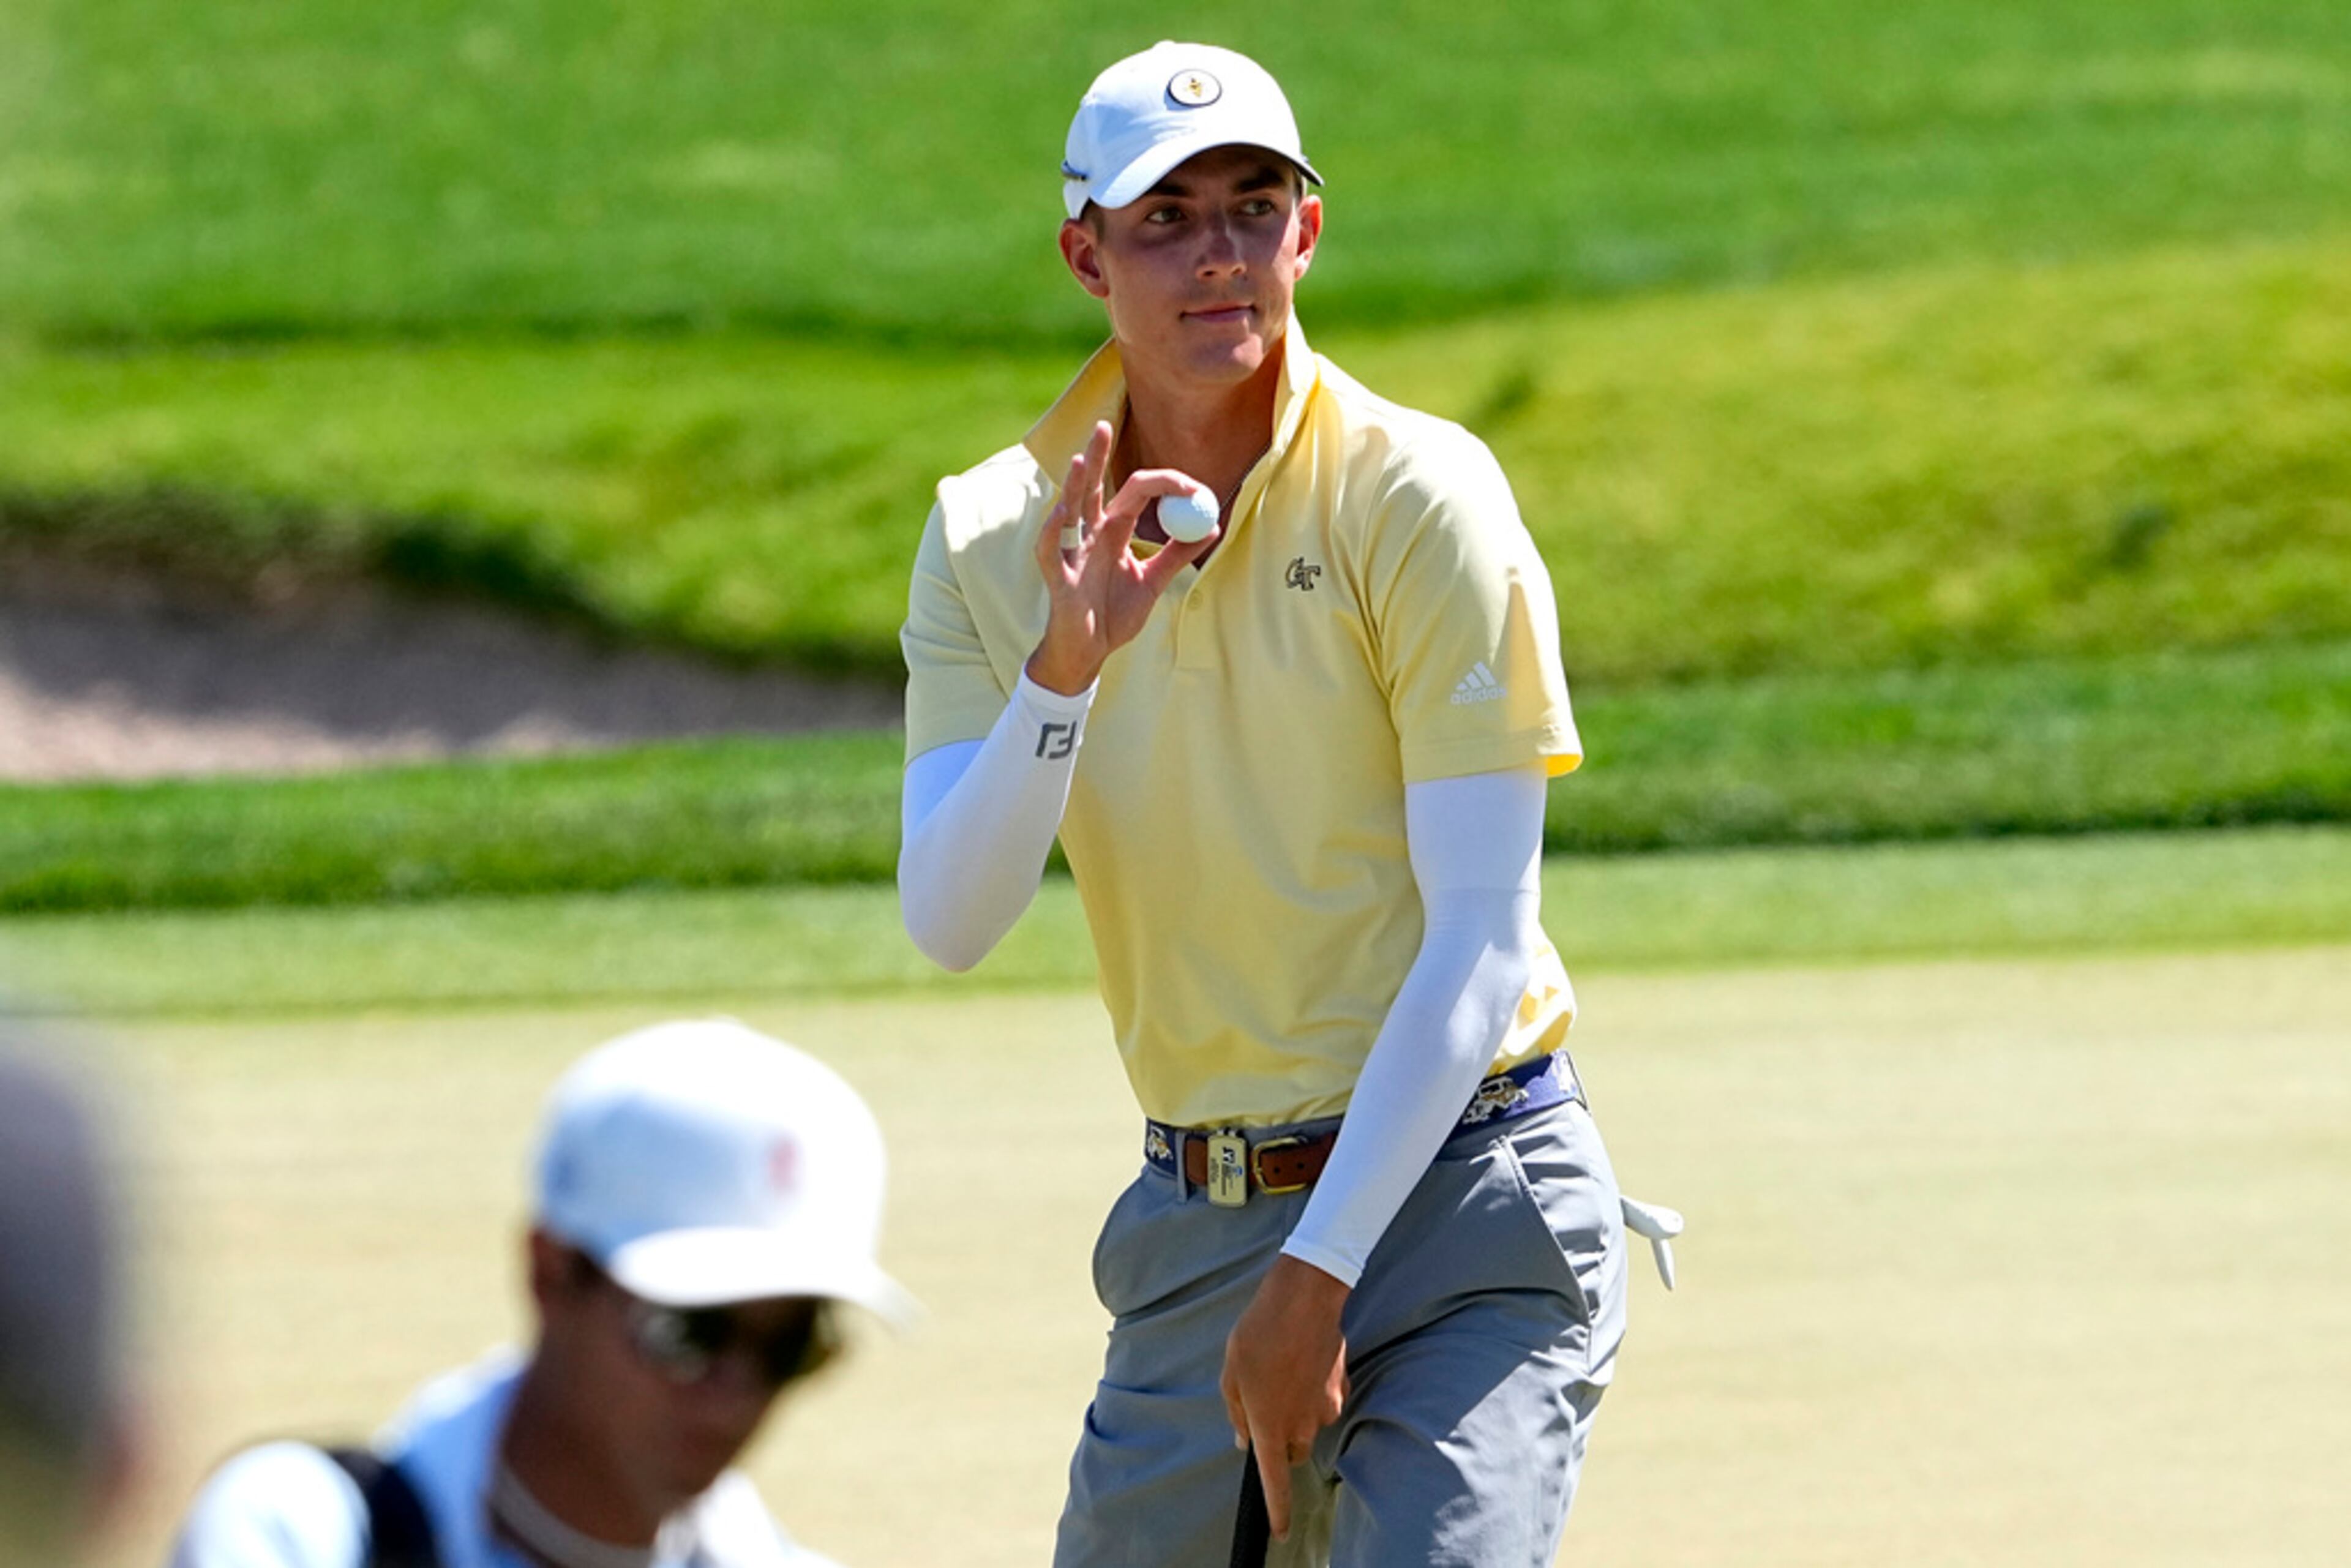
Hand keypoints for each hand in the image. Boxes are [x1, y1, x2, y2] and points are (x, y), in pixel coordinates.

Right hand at [1025, 420, 1218, 694]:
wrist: (1090, 652)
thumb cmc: (1114, 616)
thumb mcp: (1153, 582)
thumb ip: (1178, 554)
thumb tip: (1211, 526)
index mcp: (1114, 533)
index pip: (1137, 494)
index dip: (1165, 484)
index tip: (1195, 486)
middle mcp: (1091, 537)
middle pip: (1094, 489)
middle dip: (1097, 457)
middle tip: (1103, 424)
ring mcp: (1072, 555)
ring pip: (1070, 512)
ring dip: (1075, 486)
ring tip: (1081, 459)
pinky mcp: (1059, 579)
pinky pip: (1050, 551)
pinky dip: (1053, 531)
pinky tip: (1059, 512)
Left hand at [1220, 1254, 1350, 1540]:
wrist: (1304, 1298)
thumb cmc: (1258, 1334)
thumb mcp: (1231, 1372)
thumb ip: (1236, 1412)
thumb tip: (1244, 1440)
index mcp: (1269, 1424)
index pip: (1274, 1480)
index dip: (1278, 1510)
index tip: (1281, 1532)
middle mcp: (1302, 1424)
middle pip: (1295, 1452)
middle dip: (1283, 1441)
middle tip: (1267, 1404)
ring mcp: (1326, 1407)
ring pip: (1310, 1425)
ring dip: (1298, 1411)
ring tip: (1284, 1371)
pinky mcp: (1342, 1388)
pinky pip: (1326, 1401)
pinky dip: (1314, 1391)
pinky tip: (1303, 1361)